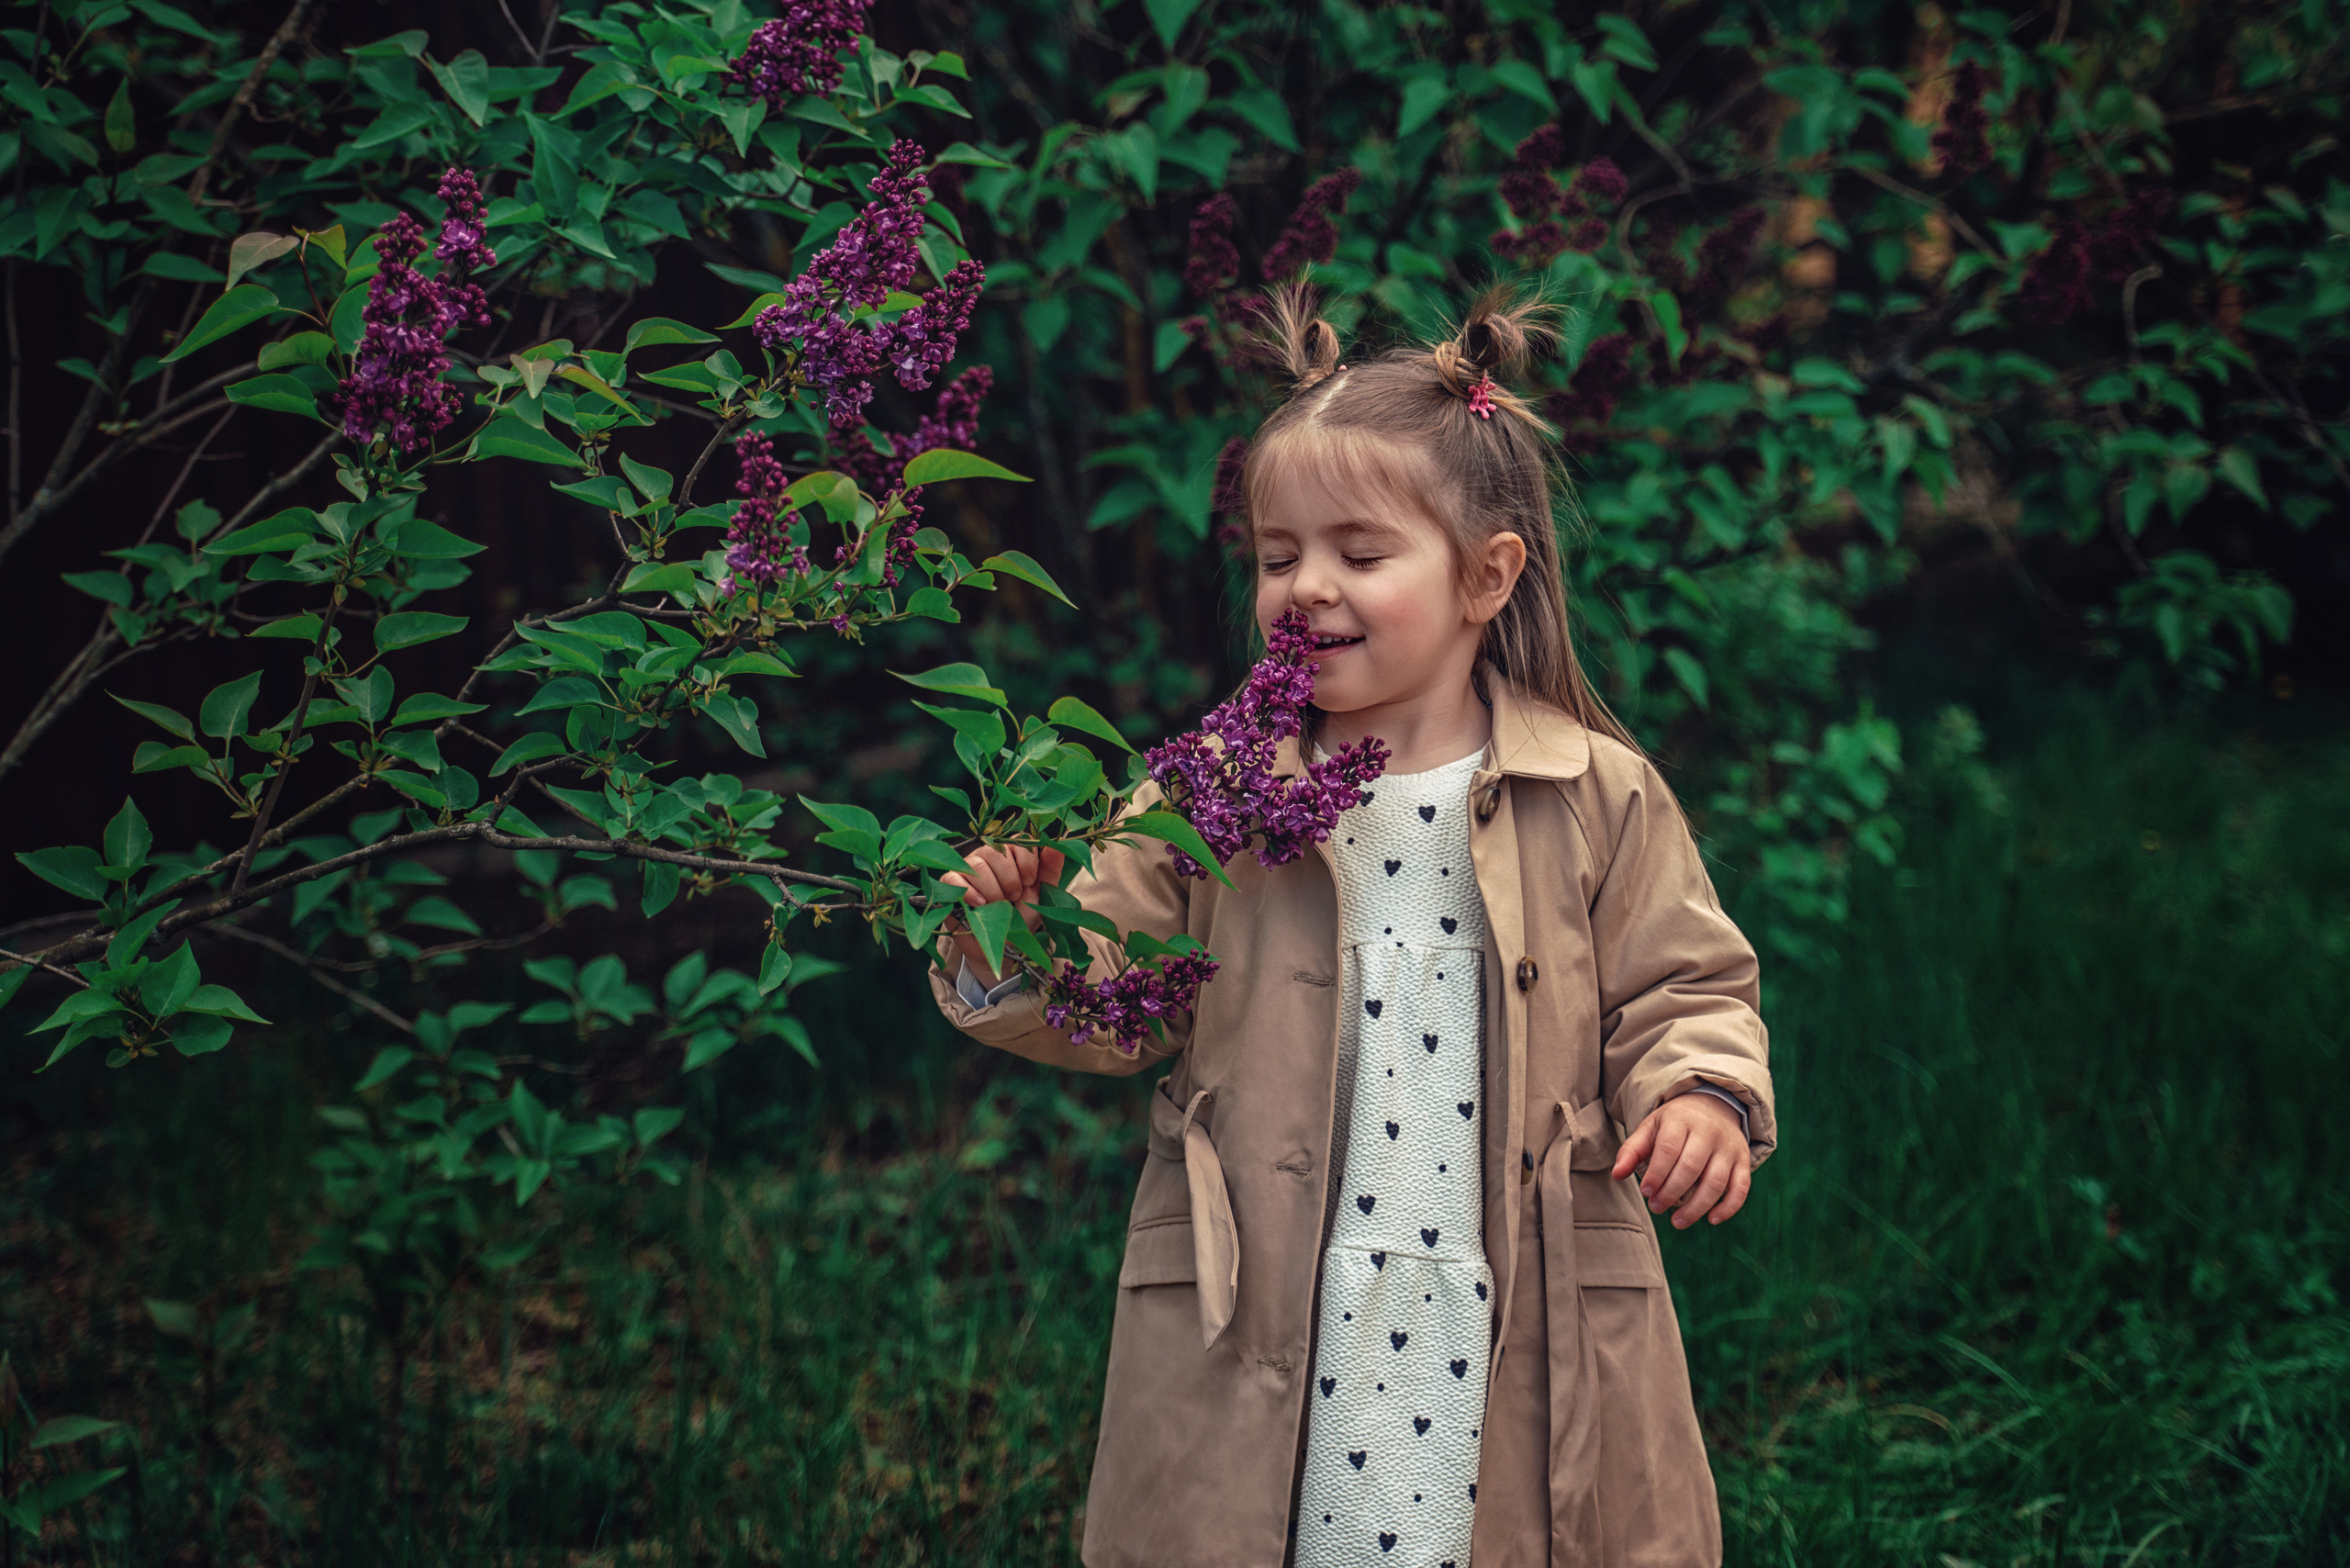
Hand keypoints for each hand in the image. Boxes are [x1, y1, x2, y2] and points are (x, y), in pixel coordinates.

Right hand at [939, 844, 1066, 986]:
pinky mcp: (950, 884)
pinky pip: (954, 878)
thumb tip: (1057, 845)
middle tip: (1013, 897)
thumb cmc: (1022, 915)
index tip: (1029, 882)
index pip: (1017, 841)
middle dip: (1010, 879)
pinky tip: (980, 905)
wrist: (1003, 944)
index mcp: (1010, 852)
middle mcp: (987, 855)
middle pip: (995, 851)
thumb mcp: (1041, 894)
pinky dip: (969, 892)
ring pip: (977, 866)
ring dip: (993, 890)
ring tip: (998, 905)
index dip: (1026, 862)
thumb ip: (1050, 869)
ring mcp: (966, 868)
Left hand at [1610, 1091, 1751, 1228]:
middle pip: (1691, 1167)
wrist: (1713, 1106)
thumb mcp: (1651, 1128)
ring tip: (1677, 1222)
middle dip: (1671, 1192)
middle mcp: (1708, 1132)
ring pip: (1716, 1181)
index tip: (1646, 1192)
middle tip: (1655, 1208)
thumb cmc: (1675, 1123)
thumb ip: (1632, 1150)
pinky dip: (1729, 1207)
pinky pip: (1741, 1187)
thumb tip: (1617, 1174)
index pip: (1669, 1149)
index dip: (1657, 1173)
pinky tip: (1712, 1219)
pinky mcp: (1743, 1160)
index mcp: (1681, 1120)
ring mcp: (1728, 1147)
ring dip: (1696, 1206)